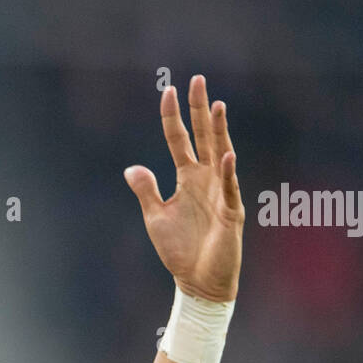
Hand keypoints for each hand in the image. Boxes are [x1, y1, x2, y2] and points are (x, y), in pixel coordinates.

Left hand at [123, 75, 243, 302]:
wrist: (198, 282)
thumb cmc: (180, 251)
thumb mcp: (156, 217)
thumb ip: (146, 191)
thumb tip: (131, 168)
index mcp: (188, 178)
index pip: (180, 140)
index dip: (173, 117)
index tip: (168, 90)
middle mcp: (207, 179)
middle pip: (205, 137)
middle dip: (200, 110)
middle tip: (198, 80)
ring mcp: (221, 193)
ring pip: (221, 155)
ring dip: (219, 131)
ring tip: (216, 106)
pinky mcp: (231, 213)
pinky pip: (229, 190)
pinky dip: (228, 174)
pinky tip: (226, 155)